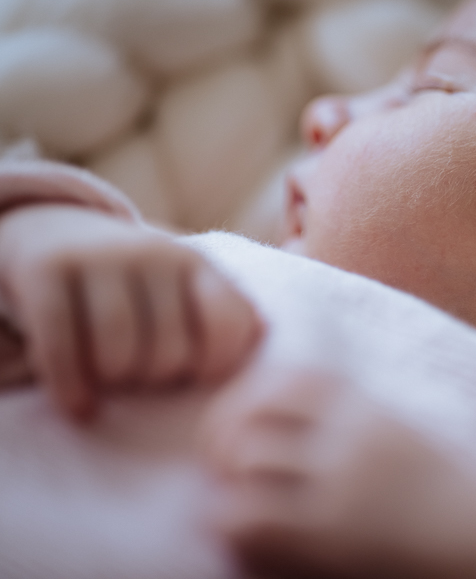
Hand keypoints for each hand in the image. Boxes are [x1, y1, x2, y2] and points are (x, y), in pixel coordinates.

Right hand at [0, 205, 261, 419]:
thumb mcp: (185, 288)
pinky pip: (62, 344)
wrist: (59, 230)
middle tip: (147, 378)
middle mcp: (156, 253)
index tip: (199, 377)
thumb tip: (264, 349)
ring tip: (115, 382)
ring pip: (120, 350)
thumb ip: (223, 316)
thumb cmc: (137, 284)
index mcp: (200, 265)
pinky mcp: (49, 269)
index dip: (218, 364)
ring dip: (118, 381)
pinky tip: (80, 407)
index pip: (230, 324)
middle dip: (160, 379)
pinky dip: (71, 385)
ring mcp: (102, 258)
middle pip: (171, 350)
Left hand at [203, 368, 475, 578]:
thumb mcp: (396, 435)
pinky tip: (253, 539)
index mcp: (369, 410)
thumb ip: (345, 418)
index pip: (287, 379)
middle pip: (253, 415)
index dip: (247, 397)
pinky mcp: (332, 538)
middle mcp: (353, 438)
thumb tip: (270, 414)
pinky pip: (251, 520)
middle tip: (221, 466)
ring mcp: (342, 486)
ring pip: (245, 464)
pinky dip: (235, 525)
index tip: (239, 424)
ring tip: (236, 506)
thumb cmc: (437, 494)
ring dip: (227, 483)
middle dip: (221, 437)